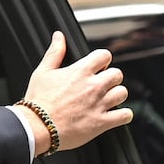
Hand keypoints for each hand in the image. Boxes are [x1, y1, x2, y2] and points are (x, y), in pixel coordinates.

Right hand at [19, 32, 132, 154]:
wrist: (38, 126)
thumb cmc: (38, 100)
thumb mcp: (43, 71)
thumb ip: (55, 52)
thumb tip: (59, 37)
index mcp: (80, 72)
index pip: (104, 55)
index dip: (102, 60)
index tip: (98, 66)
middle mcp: (93, 86)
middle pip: (117, 74)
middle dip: (110, 77)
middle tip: (101, 83)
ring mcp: (100, 104)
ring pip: (123, 93)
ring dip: (116, 95)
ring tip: (107, 98)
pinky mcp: (102, 122)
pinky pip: (125, 115)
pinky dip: (123, 114)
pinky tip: (115, 114)